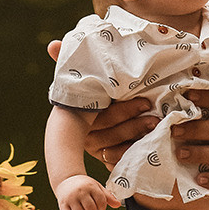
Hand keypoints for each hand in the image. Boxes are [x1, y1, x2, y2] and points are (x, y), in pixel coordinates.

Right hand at [47, 40, 158, 167]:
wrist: (115, 114)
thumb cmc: (105, 90)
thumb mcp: (93, 75)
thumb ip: (71, 60)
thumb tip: (52, 44)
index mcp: (80, 117)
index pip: (103, 117)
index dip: (124, 112)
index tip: (146, 102)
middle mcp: (87, 137)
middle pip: (110, 135)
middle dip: (134, 125)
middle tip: (155, 116)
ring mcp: (99, 152)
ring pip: (116, 151)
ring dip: (137, 140)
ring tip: (156, 128)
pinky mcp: (110, 164)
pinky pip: (121, 165)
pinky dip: (135, 157)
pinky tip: (151, 149)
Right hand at [55, 174, 121, 209]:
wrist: (66, 180)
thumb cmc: (85, 186)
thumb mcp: (97, 187)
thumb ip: (107, 196)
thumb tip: (118, 205)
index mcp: (91, 187)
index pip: (101, 202)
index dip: (102, 208)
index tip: (99, 207)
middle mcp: (81, 192)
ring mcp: (71, 198)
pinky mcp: (62, 204)